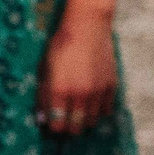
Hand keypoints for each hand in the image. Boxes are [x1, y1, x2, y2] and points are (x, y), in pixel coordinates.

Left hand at [37, 12, 118, 135]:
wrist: (88, 26)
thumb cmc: (61, 45)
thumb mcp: (45, 69)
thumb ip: (43, 95)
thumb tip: (42, 119)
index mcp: (60, 90)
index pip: (58, 125)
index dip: (54, 127)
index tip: (52, 123)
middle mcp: (80, 94)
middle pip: (75, 128)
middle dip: (68, 128)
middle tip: (65, 120)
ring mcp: (98, 91)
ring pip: (91, 121)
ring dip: (83, 120)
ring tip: (78, 111)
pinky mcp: (111, 85)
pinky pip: (106, 110)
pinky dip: (98, 111)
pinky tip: (91, 103)